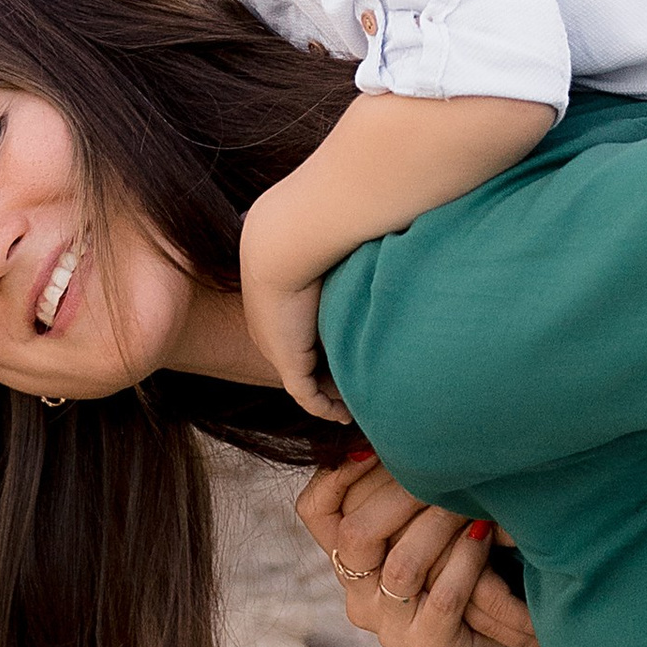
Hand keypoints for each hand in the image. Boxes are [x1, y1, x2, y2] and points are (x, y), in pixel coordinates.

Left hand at [239, 212, 349, 420]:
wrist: (281, 244)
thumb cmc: (309, 236)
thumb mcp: (326, 249)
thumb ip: (343, 250)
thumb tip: (372, 232)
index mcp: (279, 305)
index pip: (303, 335)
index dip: (325, 348)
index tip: (350, 354)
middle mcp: (275, 330)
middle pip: (306, 361)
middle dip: (330, 375)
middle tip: (358, 384)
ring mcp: (279, 348)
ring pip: (309, 380)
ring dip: (332, 394)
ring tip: (358, 403)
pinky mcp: (288, 362)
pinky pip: (307, 395)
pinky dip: (326, 407)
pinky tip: (344, 414)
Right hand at [294, 455, 549, 646]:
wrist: (516, 627)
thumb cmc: (471, 555)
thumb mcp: (433, 513)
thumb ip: (407, 482)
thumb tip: (401, 420)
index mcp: (349, 557)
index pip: (315, 510)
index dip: (335, 474)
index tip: (369, 442)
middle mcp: (358, 594)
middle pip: (356, 534)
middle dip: (399, 492)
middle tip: (439, 466)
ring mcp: (390, 626)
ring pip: (402, 566)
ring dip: (440, 524)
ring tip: (472, 500)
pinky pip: (443, 599)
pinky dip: (467, 561)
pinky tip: (486, 532)